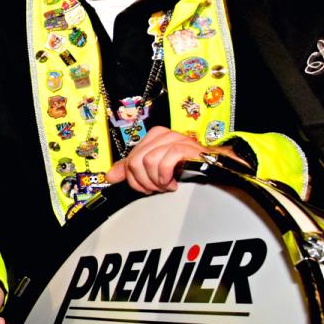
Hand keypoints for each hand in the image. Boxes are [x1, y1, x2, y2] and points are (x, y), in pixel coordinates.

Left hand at [104, 125, 235, 193]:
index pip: (129, 160)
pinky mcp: (185, 148)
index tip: (146, 187)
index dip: (134, 179)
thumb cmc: (186, 168)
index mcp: (153, 137)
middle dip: (144, 181)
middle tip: (157, 188)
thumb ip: (131, 169)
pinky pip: (164, 162)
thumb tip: (110, 176)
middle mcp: (163, 135)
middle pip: (135, 161)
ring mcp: (175, 140)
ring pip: (147, 162)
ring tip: (167, 185)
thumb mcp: (154, 168)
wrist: (214, 167)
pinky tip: (173, 182)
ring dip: (156, 181)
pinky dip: (166, 177)